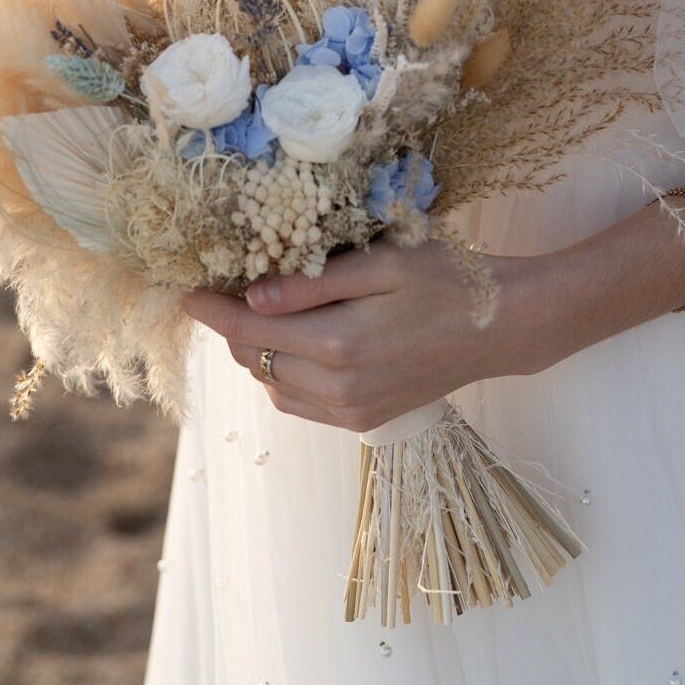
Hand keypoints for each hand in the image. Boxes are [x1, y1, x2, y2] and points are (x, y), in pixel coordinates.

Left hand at [178, 240, 537, 432]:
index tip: (185, 292)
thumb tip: (253, 297)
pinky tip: (300, 345)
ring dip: (259, 350)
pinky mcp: (362, 421)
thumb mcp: (383, 263)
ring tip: (268, 312)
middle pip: (254, 357)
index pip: (249, 329)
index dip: (212, 310)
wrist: (500, 329)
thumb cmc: (445, 281)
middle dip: (233, 326)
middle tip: (230, 289)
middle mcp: (338, 386)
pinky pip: (298, 402)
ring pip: (271, 382)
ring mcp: (350, 410)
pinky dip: (284, 375)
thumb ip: (314, 283)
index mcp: (339, 343)